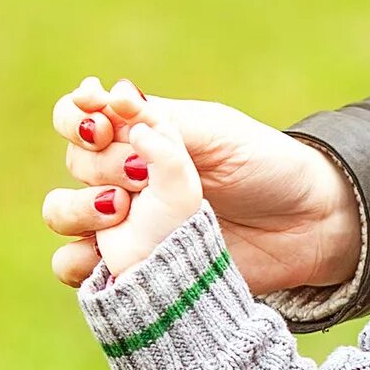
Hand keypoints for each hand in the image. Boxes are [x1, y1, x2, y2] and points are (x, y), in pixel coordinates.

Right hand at [44, 79, 359, 294]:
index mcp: (138, 136)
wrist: (306, 226)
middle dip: (97, 166)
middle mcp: (123, 178)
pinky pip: (79, 272)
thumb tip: (110, 98)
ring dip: (80, 209)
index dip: (78, 120)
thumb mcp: (216, 133)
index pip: (78, 120)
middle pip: (72, 166)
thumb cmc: (265, 168)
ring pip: (63, 214)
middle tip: (140, 177)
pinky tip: (108, 257)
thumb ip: (161, 120)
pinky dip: (80, 264)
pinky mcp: (135, 270)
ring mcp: (126, 225)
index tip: (105, 125)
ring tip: (123, 211)